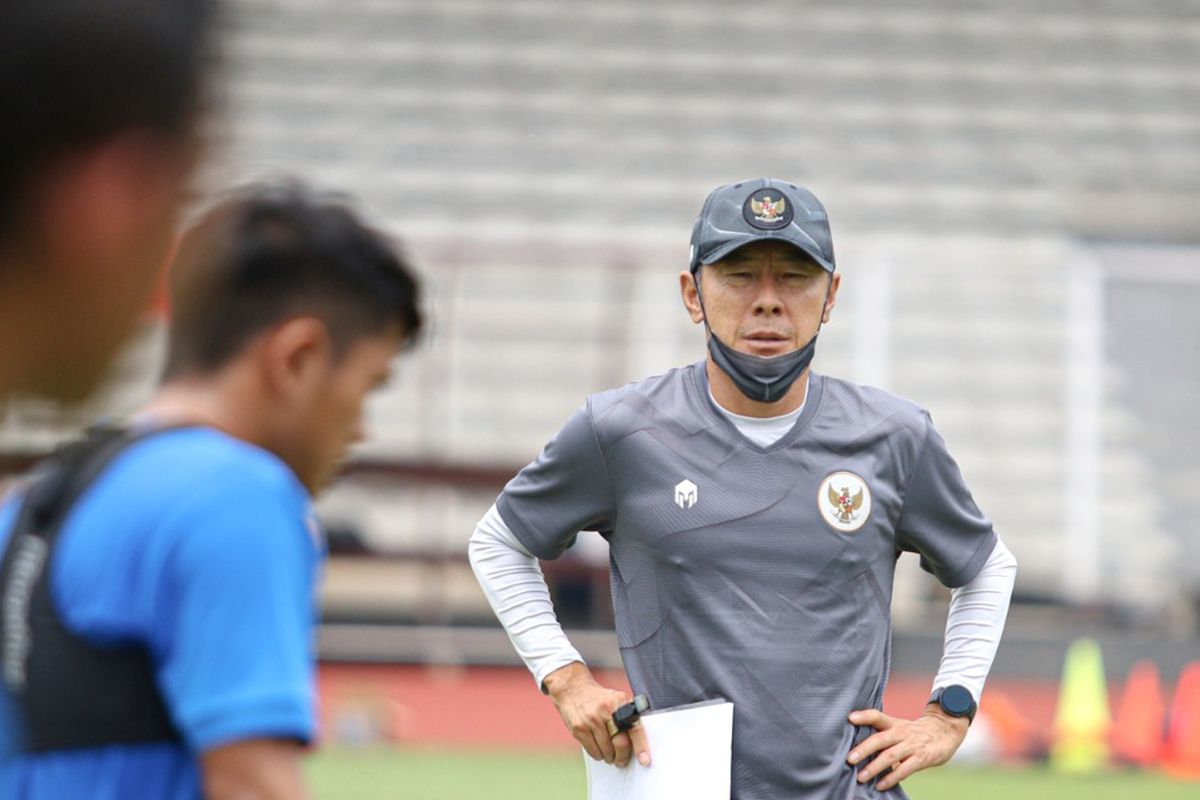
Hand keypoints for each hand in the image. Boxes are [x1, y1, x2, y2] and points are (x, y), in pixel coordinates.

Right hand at [543, 661, 650, 767]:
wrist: (572, 688)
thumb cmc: (599, 698)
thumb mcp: (617, 700)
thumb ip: (628, 717)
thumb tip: (638, 744)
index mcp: (620, 702)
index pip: (635, 728)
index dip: (641, 746)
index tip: (644, 760)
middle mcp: (606, 710)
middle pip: (620, 743)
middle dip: (622, 757)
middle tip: (621, 760)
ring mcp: (591, 720)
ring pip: (607, 751)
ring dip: (610, 757)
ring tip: (609, 751)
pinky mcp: (579, 729)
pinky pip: (593, 752)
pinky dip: (598, 754)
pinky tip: (598, 747)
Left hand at [845, 705, 968, 790]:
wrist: (944, 732)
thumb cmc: (914, 733)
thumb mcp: (898, 727)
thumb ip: (881, 735)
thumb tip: (857, 748)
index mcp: (893, 724)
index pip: (877, 716)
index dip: (864, 716)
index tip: (850, 718)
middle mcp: (901, 733)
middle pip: (880, 739)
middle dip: (864, 749)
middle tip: (849, 759)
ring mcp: (912, 745)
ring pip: (890, 755)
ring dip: (874, 767)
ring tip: (861, 777)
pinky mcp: (922, 758)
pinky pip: (905, 769)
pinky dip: (891, 778)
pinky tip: (880, 785)